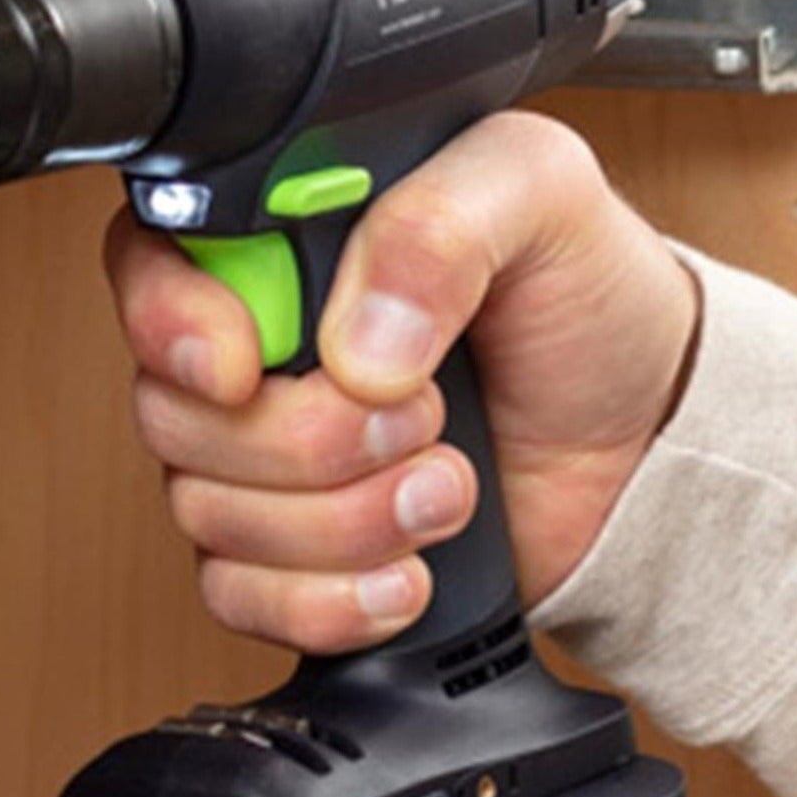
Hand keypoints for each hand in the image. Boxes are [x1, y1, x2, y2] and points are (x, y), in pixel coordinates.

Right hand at [104, 112, 700, 652]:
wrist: (648, 438)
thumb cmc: (588, 300)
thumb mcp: (540, 195)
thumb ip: (440, 226)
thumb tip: (359, 341)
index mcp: (285, 237)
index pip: (149, 269)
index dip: (174, 325)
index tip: (248, 364)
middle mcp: (257, 347)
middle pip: (174, 413)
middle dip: (307, 438)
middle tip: (420, 414)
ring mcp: (267, 459)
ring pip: (207, 514)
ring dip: (343, 521)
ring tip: (446, 486)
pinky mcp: (295, 554)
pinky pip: (241, 597)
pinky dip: (329, 600)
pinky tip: (407, 569)